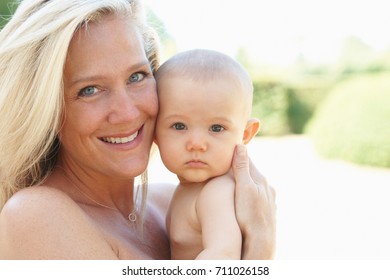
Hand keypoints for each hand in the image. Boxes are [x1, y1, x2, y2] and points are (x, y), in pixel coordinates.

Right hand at [232, 144, 276, 258]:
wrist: (260, 242)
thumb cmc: (248, 215)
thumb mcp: (243, 188)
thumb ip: (242, 167)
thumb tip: (240, 146)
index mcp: (261, 180)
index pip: (247, 161)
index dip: (237, 155)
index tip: (228, 148)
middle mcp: (267, 188)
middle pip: (252, 173)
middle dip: (241, 168)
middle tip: (227, 163)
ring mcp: (268, 201)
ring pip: (255, 186)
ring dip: (246, 182)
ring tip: (234, 181)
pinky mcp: (267, 212)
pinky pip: (256, 198)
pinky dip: (249, 195)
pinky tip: (245, 200)